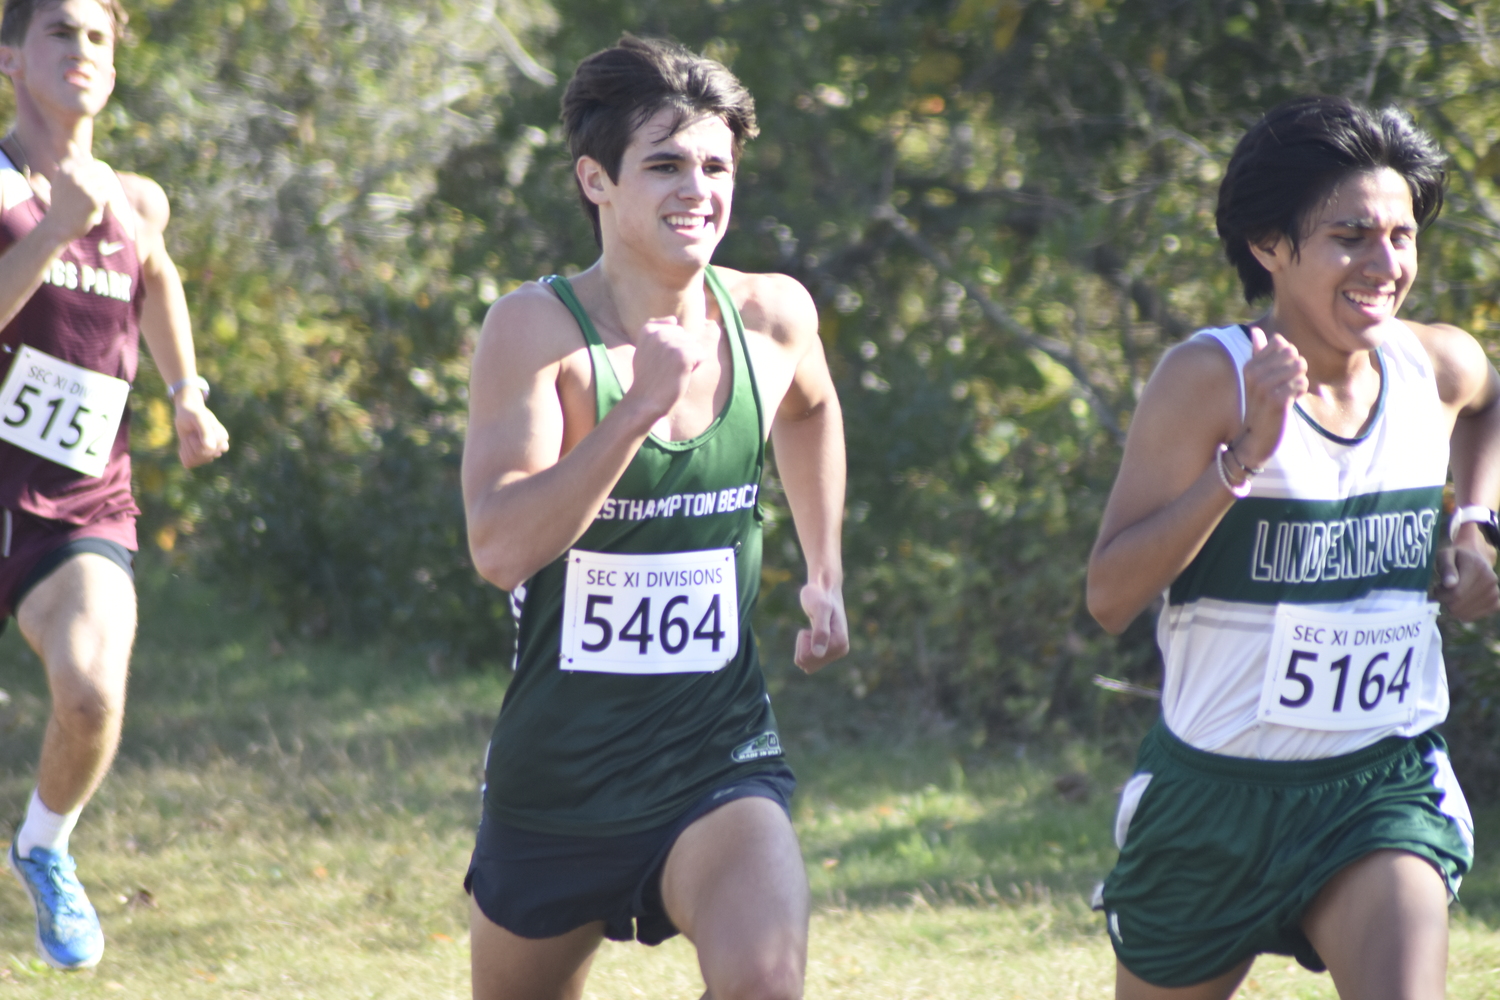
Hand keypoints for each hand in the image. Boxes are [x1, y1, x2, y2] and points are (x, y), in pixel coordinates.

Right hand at [42, 157, 111, 242]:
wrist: (59, 225)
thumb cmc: (61, 202)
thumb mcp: (61, 179)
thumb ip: (69, 161)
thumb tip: (73, 144)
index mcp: (65, 168)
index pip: (87, 159)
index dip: (90, 172)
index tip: (82, 185)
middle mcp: (74, 175)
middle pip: (99, 170)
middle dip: (98, 182)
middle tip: (88, 194)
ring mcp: (84, 186)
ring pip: (105, 182)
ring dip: (101, 191)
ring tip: (89, 201)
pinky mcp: (94, 199)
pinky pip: (108, 194)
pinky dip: (104, 201)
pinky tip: (93, 207)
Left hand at [173, 392, 229, 467]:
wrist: (186, 412)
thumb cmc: (193, 413)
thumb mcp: (198, 418)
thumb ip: (205, 432)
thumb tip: (211, 448)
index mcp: (222, 438)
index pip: (207, 451)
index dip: (194, 441)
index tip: (195, 429)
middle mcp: (218, 447)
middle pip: (201, 457)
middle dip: (190, 444)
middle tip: (191, 432)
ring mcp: (209, 453)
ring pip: (194, 461)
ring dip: (186, 448)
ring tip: (189, 437)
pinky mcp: (199, 457)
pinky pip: (189, 463)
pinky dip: (183, 454)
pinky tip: (185, 444)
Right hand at [623, 316, 719, 426]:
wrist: (645, 401)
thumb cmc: (647, 379)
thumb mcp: (644, 350)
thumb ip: (656, 332)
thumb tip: (674, 319)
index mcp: (649, 329)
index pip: (676, 331)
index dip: (672, 349)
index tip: (658, 362)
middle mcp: (660, 332)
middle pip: (688, 338)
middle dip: (682, 354)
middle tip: (666, 369)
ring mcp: (672, 343)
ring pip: (696, 347)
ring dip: (689, 362)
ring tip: (672, 373)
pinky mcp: (684, 354)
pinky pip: (702, 356)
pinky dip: (695, 368)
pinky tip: (681, 376)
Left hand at [794, 582, 848, 673]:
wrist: (822, 590)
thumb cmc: (819, 596)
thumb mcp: (819, 609)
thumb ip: (820, 631)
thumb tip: (819, 654)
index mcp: (841, 643)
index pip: (808, 657)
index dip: (805, 639)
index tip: (815, 621)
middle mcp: (840, 651)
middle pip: (805, 663)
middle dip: (803, 643)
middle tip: (812, 624)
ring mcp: (834, 653)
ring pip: (804, 663)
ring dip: (803, 644)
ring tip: (812, 628)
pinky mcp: (826, 653)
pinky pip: (804, 660)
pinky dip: (803, 645)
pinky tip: (812, 633)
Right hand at [1235, 325, 1307, 468]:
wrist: (1255, 437)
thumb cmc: (1260, 406)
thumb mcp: (1256, 378)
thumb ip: (1257, 353)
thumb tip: (1256, 330)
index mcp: (1250, 366)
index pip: (1280, 342)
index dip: (1288, 356)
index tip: (1281, 373)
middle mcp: (1254, 374)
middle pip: (1293, 353)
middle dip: (1297, 368)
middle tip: (1287, 384)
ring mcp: (1264, 387)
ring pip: (1300, 366)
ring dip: (1300, 381)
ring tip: (1289, 393)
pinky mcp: (1276, 399)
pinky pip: (1302, 382)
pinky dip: (1301, 392)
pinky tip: (1291, 401)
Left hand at [1434, 542, 1499, 621]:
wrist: (1475, 560)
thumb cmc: (1456, 558)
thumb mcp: (1446, 555)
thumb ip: (1446, 568)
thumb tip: (1449, 584)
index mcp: (1478, 568)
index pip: (1455, 593)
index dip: (1440, 594)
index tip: (1437, 587)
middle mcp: (1490, 581)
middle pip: (1458, 606)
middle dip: (1445, 600)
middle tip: (1445, 590)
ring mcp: (1495, 594)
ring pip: (1463, 614)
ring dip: (1452, 606)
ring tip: (1453, 593)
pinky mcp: (1495, 604)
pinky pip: (1471, 617)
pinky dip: (1461, 612)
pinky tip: (1461, 600)